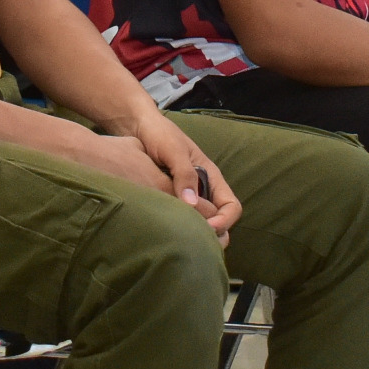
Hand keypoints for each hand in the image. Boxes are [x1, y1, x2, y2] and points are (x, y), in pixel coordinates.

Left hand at [120, 111, 240, 240]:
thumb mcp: (173, 151)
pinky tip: (165, 232)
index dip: (225, 220)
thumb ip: (184, 174)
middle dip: (213, 234)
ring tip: (179, 241)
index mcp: (211, 177)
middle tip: (194, 242)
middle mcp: (202, 189)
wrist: (137, 125)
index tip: (209, 227)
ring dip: (195, 233)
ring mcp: (186, 196)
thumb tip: (192, 204)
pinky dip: (178, 228)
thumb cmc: (159, 133)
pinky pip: (180, 219)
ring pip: (199, 223)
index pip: (231, 206)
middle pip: (218, 221)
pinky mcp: (169, 200)